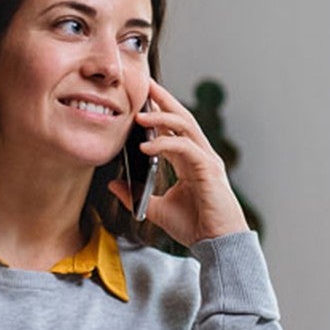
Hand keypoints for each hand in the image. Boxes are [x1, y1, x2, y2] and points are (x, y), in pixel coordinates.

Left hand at [108, 79, 248, 245]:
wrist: (216, 245)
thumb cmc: (194, 227)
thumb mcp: (156, 209)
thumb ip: (135, 195)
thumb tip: (112, 184)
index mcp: (190, 161)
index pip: (174, 128)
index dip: (159, 111)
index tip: (142, 97)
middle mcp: (200, 155)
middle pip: (182, 118)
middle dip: (164, 100)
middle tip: (146, 84)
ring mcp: (207, 160)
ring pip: (186, 127)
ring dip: (162, 117)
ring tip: (140, 113)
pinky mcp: (209, 170)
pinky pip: (185, 149)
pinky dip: (166, 144)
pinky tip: (146, 146)